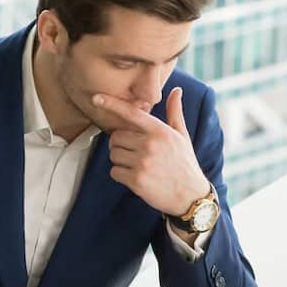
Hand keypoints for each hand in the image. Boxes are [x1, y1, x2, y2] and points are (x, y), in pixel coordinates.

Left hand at [94, 88, 209, 216]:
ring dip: (120, 161)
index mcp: (160, 131)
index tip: (96, 98)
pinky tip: (135, 177)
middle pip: (116, 137)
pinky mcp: (136, 180)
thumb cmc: (184, 164)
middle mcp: (150, 144)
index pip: (131, 113)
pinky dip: (120, 175)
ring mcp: (143, 163)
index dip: (112, 104)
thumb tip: (176, 90)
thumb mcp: (182, 136)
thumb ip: (174, 113)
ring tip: (137, 165)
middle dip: (120, 144)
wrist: (190, 196)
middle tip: (133, 152)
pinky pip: (114, 172)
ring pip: (113, 155)